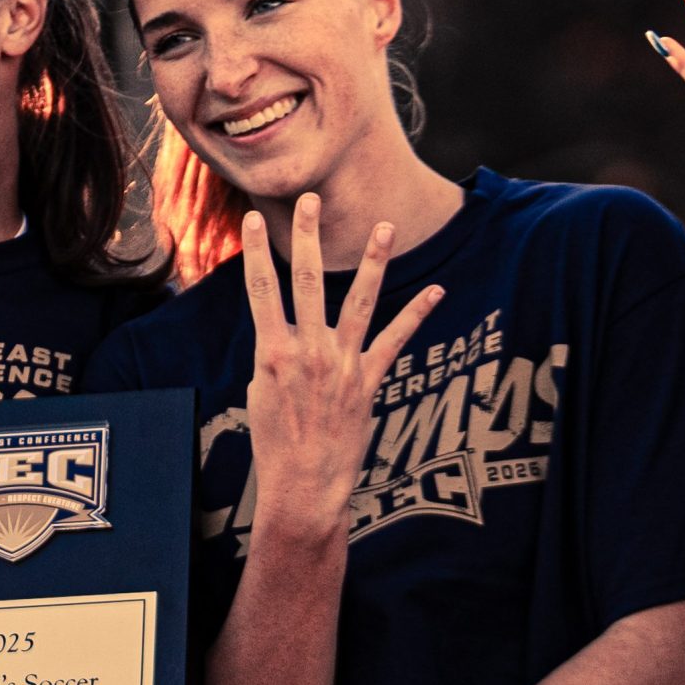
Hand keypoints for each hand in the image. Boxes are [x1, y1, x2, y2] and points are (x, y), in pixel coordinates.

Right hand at [240, 197, 441, 536]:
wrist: (303, 484)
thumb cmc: (275, 442)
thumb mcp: (259, 392)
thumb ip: (273, 353)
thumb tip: (282, 330)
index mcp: (271, 353)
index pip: (260, 290)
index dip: (253, 251)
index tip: (250, 218)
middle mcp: (307, 351)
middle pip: (305, 281)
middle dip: (305, 237)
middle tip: (310, 200)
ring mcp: (342, 364)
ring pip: (358, 301)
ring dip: (372, 261)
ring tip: (384, 226)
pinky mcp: (369, 380)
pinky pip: (397, 340)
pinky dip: (417, 314)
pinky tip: (435, 291)